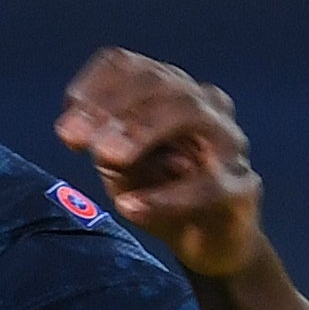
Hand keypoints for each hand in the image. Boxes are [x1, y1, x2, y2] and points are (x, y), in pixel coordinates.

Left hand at [59, 49, 264, 278]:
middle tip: (78, 140)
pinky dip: (166, 196)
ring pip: (190, 111)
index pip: (129, 66)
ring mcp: (228, 140)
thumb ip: (101, 144)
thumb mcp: (120, 167)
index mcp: (167, 91)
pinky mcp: (242, 185)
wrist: (209, 243)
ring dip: (142, 130)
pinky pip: (208, 184)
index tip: (66, 123)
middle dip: (114, 107)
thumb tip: (75, 131)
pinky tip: (131, 207)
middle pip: (161, 81)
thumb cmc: (159, 192)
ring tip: (107, 157)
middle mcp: (202, 103)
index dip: (95, 88)